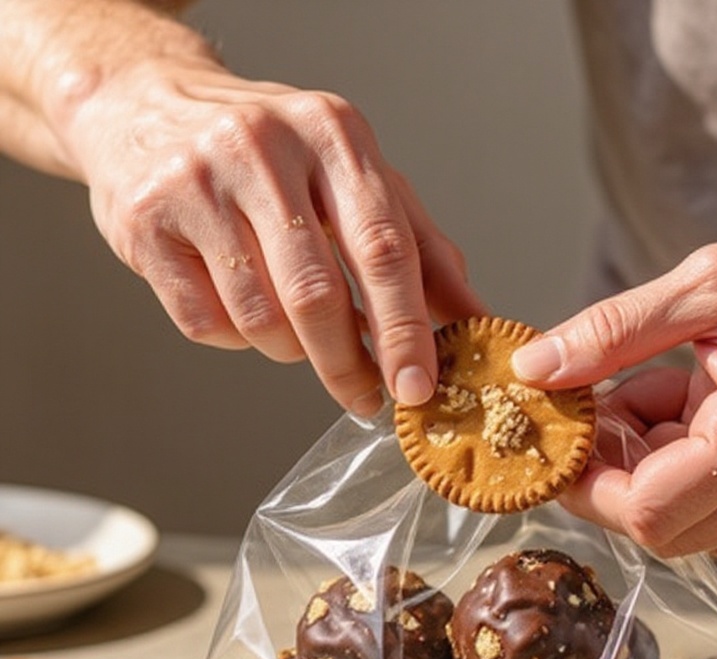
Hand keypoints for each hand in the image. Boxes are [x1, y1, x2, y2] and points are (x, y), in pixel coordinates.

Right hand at [65, 59, 485, 412]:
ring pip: (261, 318)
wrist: (144, 105)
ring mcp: (197, 184)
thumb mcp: (356, 179)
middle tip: (367, 398)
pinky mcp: (145, 223)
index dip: (405, 330)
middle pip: (318, 294)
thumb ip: (421, 249)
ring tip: (300, 336)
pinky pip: (206, 323)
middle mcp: (264, 150)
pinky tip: (243, 311)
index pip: (383, 248)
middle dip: (349, 364)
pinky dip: (236, 338)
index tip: (419, 387)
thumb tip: (476, 320)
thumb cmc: (273, 155)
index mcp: (333, 135)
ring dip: (291, 351)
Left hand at [512, 205, 716, 556]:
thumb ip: (613, 332)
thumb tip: (538, 368)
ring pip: (689, 521)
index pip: (646, 511)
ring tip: (661, 386)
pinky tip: (693, 401)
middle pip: (662, 528)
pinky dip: (687, 464)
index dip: (587, 485)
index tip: (562, 441)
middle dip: (615, 474)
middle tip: (604, 405)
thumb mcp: (709, 283)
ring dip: (650, 465)